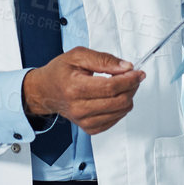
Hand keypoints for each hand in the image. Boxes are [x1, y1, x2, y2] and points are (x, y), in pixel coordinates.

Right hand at [21, 47, 146, 135]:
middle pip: (119, 101)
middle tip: (132, 77)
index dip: (130, 79)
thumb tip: (125, 67)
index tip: (138, 73)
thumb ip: (103, 59)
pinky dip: (120, 108)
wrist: (45, 91)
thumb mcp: (78, 56)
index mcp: (75, 88)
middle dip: (131, 87)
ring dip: (127, 97)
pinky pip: (115, 120)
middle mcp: (79, 107)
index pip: (111, 87)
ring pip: (120, 111)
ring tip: (121, 86)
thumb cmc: (59, 73)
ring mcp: (84, 120)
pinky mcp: (89, 128)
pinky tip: (113, 98)